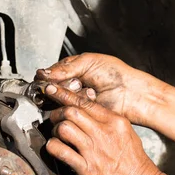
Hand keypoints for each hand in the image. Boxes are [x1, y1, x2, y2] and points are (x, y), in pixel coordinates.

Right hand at [36, 53, 162, 125]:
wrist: (131, 93)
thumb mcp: (89, 62)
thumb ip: (64, 68)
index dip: (49, 76)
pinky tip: (91, 97)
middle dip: (65, 85)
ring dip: (74, 93)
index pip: (50, 73)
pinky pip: (69, 109)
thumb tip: (42, 73)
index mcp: (72, 69)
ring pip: (60, 98)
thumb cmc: (116, 74)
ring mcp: (75, 99)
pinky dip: (78, 104)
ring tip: (90, 90)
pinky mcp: (80, 113)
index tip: (49, 78)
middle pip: (53, 87)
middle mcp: (71, 85)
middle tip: (78, 82)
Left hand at [45, 84, 163, 174]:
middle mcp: (104, 133)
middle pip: (71, 112)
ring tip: (57, 136)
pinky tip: (54, 149)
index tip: (54, 93)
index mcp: (115, 122)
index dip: (65, 96)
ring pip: (65, 128)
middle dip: (58, 113)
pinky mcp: (87, 169)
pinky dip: (53, 148)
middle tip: (54, 119)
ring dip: (55, 131)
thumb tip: (87, 113)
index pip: (85, 102)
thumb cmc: (135, 164)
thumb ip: (107, 122)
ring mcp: (94, 151)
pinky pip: (61, 151)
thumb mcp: (127, 134)